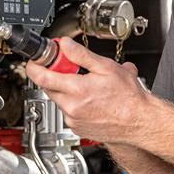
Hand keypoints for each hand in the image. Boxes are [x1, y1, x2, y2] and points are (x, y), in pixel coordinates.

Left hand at [24, 37, 156, 144]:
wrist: (139, 121)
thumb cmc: (128, 98)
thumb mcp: (106, 67)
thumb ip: (81, 55)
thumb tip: (65, 45)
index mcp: (76, 90)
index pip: (41, 77)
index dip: (34, 66)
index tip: (36, 60)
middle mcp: (71, 107)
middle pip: (49, 87)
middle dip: (54, 76)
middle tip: (68, 68)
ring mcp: (73, 120)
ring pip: (59, 100)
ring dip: (66, 90)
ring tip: (88, 86)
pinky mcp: (77, 128)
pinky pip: (68, 112)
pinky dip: (74, 103)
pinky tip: (91, 100)